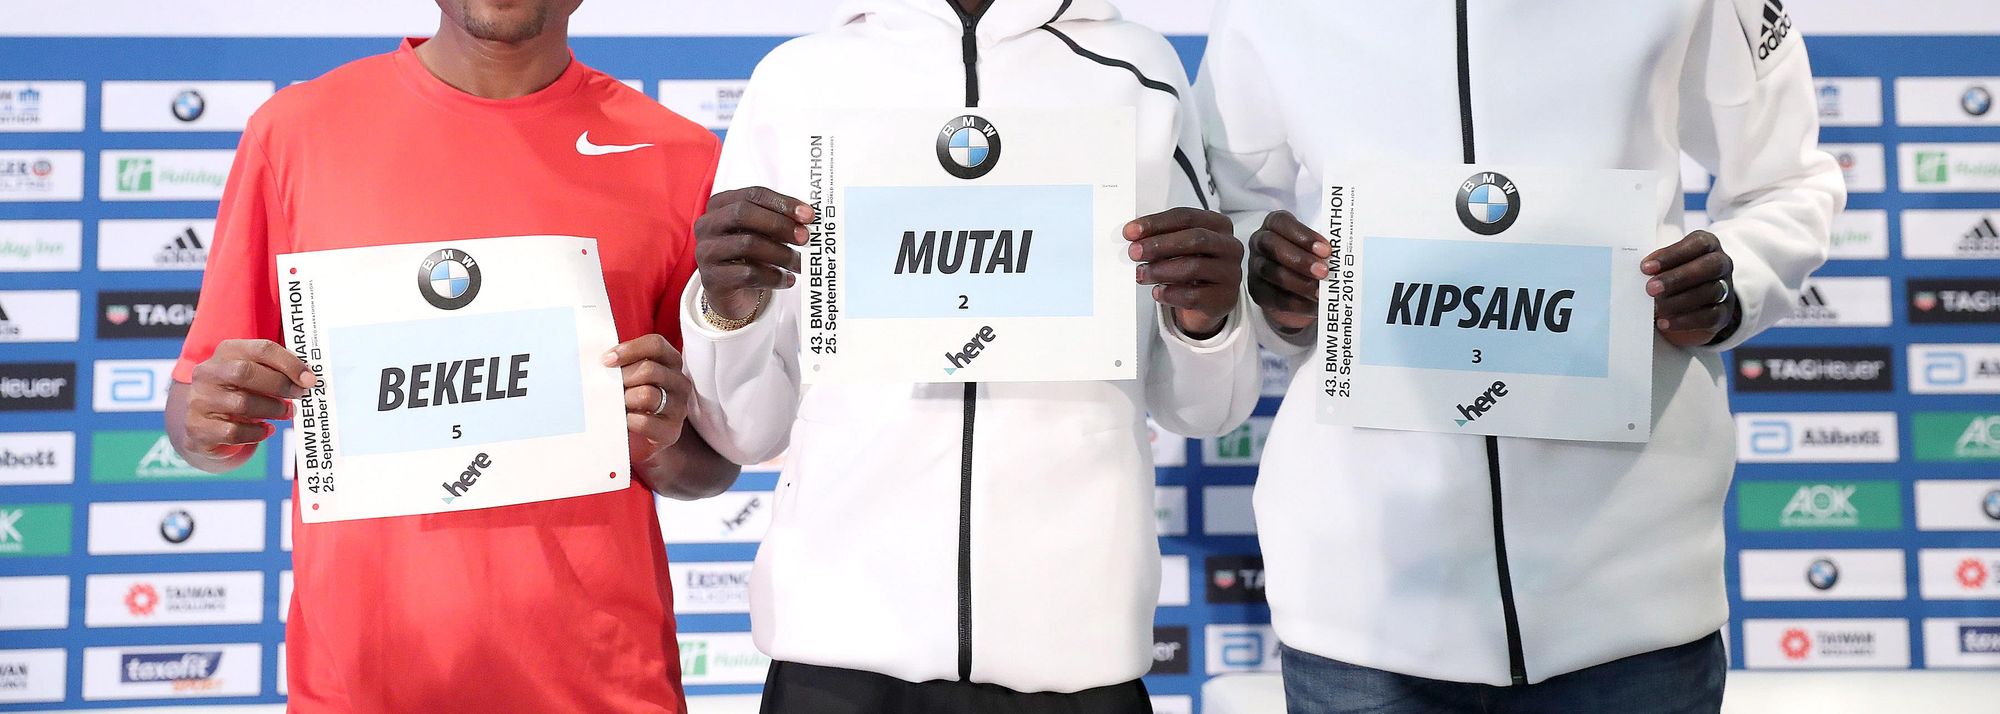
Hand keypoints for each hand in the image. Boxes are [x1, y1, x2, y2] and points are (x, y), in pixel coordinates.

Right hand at [184, 339, 314, 456]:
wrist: (205, 427)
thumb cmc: (240, 395)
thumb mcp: (255, 377)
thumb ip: (277, 372)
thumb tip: (307, 379)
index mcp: (226, 352)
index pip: (261, 349)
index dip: (290, 363)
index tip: (310, 379)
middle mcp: (207, 373)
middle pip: (245, 372)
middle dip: (280, 385)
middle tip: (300, 395)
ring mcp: (199, 400)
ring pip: (242, 403)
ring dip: (273, 409)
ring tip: (286, 412)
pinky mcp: (198, 428)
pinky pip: (233, 431)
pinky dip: (256, 432)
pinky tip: (266, 430)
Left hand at [602, 334, 694, 461]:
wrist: (639, 440)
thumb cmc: (631, 401)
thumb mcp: (630, 377)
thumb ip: (622, 364)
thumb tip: (601, 358)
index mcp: (670, 362)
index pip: (656, 345)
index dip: (630, 350)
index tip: (606, 360)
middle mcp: (679, 383)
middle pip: (649, 370)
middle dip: (623, 379)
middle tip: (608, 388)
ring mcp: (678, 407)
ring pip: (648, 394)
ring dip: (625, 399)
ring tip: (617, 405)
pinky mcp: (671, 431)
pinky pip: (645, 421)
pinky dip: (628, 420)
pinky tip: (623, 421)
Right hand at [694, 187, 813, 320]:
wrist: (731, 293)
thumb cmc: (748, 257)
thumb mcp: (761, 233)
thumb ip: (777, 221)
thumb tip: (806, 218)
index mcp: (719, 205)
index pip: (752, 195)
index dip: (782, 203)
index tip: (808, 215)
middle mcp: (707, 225)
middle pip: (743, 214)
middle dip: (779, 224)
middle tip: (805, 237)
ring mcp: (706, 252)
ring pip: (747, 244)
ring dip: (781, 254)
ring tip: (799, 263)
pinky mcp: (712, 278)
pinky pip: (748, 274)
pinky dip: (774, 277)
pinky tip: (787, 280)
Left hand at [1126, 207, 1244, 338]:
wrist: (1208, 301)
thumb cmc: (1192, 266)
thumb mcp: (1180, 247)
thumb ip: (1161, 238)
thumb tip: (1133, 237)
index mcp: (1218, 225)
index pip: (1187, 217)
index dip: (1157, 223)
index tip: (1131, 231)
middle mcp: (1229, 246)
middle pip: (1195, 239)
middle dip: (1160, 244)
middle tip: (1135, 252)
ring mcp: (1230, 272)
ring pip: (1194, 267)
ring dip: (1161, 270)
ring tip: (1141, 274)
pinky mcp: (1225, 298)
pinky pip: (1195, 295)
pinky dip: (1171, 294)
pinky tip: (1158, 292)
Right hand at [1246, 211, 1329, 333]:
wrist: (1296, 286)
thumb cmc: (1309, 256)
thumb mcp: (1315, 247)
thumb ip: (1323, 249)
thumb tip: (1342, 258)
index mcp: (1275, 225)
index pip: (1282, 223)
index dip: (1304, 236)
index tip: (1326, 250)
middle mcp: (1260, 242)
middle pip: (1273, 246)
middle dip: (1300, 260)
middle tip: (1323, 272)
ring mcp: (1256, 266)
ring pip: (1271, 272)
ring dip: (1298, 282)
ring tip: (1320, 291)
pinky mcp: (1257, 290)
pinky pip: (1273, 297)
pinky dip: (1295, 303)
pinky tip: (1312, 305)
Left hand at [1643, 230, 1738, 346]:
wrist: (1691, 301)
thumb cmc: (1673, 272)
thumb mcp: (1667, 262)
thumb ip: (1657, 264)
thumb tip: (1642, 272)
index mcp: (1707, 245)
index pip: (1697, 244)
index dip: (1672, 255)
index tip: (1645, 268)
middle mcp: (1721, 264)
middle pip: (1708, 267)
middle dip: (1677, 278)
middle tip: (1651, 289)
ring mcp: (1726, 288)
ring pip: (1710, 292)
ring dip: (1679, 301)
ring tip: (1655, 309)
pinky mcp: (1724, 312)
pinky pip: (1710, 317)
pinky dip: (1686, 321)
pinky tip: (1665, 322)